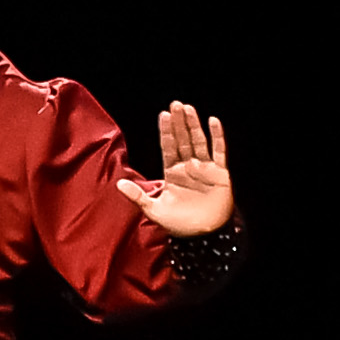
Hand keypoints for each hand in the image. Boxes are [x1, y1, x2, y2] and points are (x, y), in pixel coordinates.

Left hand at [123, 101, 236, 237]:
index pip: (167, 146)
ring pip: (199, 141)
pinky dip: (217, 137)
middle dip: (179, 122)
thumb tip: (118, 184)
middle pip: (182, 139)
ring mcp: (204, 168)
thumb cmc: (178, 223)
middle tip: (176, 104)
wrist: (203, 235)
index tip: (163, 115)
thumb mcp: (154, 210)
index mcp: (171, 171)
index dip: (166, 131)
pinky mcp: (220, 173)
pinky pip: (219, 152)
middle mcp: (187, 166)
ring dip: (194, 125)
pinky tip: (213, 121)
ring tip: (188, 108)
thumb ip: (137, 196)